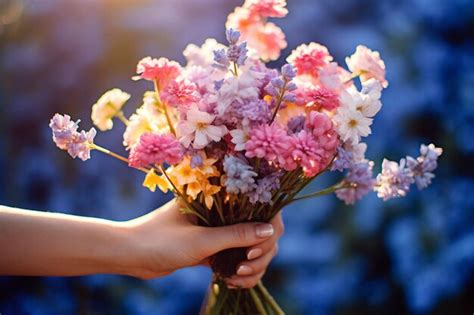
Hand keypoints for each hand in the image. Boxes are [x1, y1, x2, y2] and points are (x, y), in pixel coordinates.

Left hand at [123, 199, 283, 286]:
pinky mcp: (214, 248)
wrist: (131, 255)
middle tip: (245, 266)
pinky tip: (233, 281)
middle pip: (262, 230)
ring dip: (253, 266)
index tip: (256, 249)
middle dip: (261, 252)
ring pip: (253, 247)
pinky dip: (242, 272)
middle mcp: (224, 211)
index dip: (268, 227)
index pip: (260, 206)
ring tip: (237, 277)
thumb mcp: (201, 240)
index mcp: (221, 197)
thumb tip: (271, 231)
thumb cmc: (161, 240)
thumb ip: (237, 235)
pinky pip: (239, 258)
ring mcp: (220, 230)